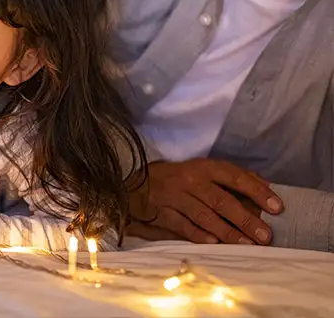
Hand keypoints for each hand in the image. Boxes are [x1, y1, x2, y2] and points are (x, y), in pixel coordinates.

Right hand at [130, 159, 281, 244]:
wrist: (136, 185)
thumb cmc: (178, 179)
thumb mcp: (203, 170)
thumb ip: (233, 178)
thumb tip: (266, 186)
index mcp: (203, 167)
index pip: (234, 176)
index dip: (256, 191)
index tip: (277, 207)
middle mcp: (189, 180)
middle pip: (221, 200)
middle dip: (245, 219)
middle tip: (265, 235)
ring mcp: (174, 196)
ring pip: (204, 215)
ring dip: (227, 232)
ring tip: (247, 245)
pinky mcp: (160, 212)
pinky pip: (181, 225)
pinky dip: (197, 234)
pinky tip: (213, 243)